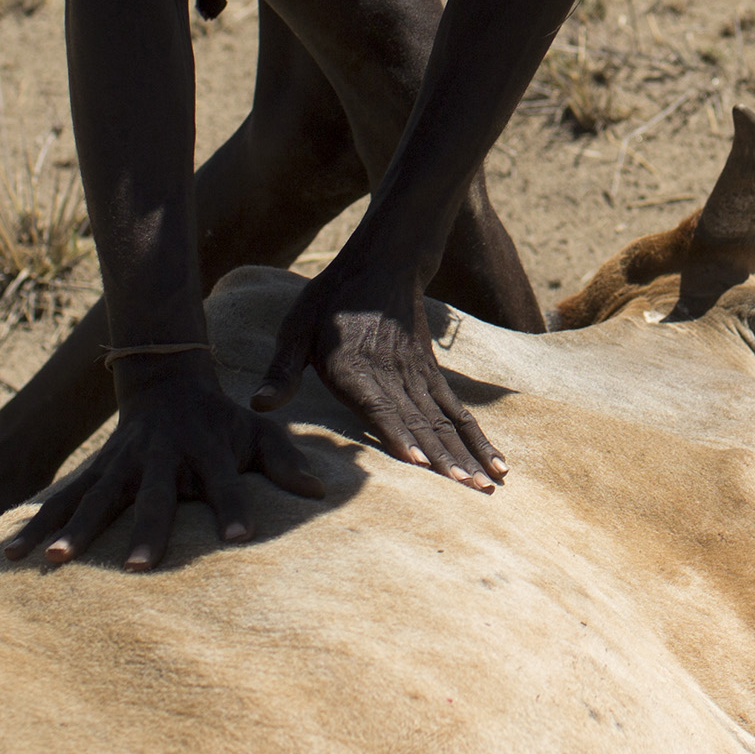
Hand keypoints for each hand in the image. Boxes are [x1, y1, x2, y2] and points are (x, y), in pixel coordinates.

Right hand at [5, 348, 325, 568]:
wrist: (168, 384)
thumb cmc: (223, 421)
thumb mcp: (261, 432)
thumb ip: (287, 461)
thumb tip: (321, 492)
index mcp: (206, 448)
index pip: (226, 479)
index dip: (233, 505)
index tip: (240, 537)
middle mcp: (160, 456)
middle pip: (153, 495)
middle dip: (146, 530)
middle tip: (138, 568)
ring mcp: (121, 462)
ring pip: (94, 497)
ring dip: (73, 528)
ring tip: (53, 561)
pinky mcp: (94, 471)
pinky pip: (60, 499)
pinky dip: (35, 524)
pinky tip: (10, 557)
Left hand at [256, 266, 505, 489]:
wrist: (381, 263)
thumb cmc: (330, 301)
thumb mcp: (296, 329)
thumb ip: (281, 371)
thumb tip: (258, 406)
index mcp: (354, 368)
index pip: (380, 406)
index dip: (400, 435)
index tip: (420, 463)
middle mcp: (391, 376)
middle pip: (423, 422)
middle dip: (446, 459)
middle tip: (469, 490)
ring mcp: (418, 378)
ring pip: (446, 421)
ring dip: (468, 454)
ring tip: (489, 484)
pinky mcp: (432, 377)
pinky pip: (458, 411)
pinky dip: (478, 437)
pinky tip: (497, 461)